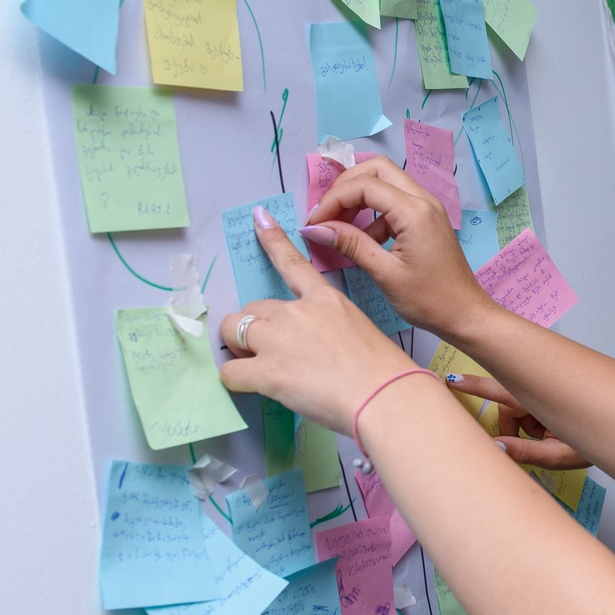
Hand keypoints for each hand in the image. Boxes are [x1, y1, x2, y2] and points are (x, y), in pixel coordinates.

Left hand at [217, 206, 419, 428]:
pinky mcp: (266, 371)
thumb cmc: (383, 372)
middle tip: (271, 353)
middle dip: (254, 328)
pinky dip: (235, 380)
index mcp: (324, 300)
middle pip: (253, 308)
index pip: (291, 263)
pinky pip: (230, 371)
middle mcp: (297, 312)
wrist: (384, 395)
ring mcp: (278, 339)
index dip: (271, 239)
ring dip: (239, 349)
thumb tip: (312, 351)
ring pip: (232, 331)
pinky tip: (252, 387)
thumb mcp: (359, 332)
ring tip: (257, 368)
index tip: (258, 218)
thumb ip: (329, 331)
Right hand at [301, 156, 497, 338]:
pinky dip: (373, 213)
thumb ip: (351, 245)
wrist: (465, 314)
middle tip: (326, 214)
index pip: (364, 185)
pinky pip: (394, 202)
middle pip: (376, 170)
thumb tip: (316, 229)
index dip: (333, 199)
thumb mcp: (385, 273)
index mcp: (414, 212)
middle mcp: (423, 200)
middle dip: (345, 186)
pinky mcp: (426, 219)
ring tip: (338, 227)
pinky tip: (362, 240)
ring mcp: (427, 208)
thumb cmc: (429, 300)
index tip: (314, 222)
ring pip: (386, 182)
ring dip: (358, 198)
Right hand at [445, 373, 592, 469]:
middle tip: (536, 440)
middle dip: (514, 426)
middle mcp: (540, 393)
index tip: (452, 380)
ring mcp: (545, 395)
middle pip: (508, 406)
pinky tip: (553, 433)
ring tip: (551, 439)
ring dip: (528, 427)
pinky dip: (535, 425)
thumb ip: (527, 452)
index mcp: (541, 402)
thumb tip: (496, 448)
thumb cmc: (594, 443)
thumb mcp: (561, 455)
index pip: (501, 392)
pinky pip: (531, 412)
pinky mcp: (549, 399)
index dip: (475, 386)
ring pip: (520, 411)